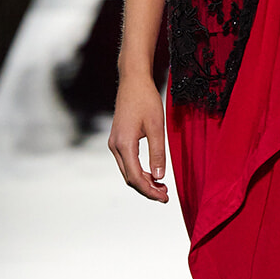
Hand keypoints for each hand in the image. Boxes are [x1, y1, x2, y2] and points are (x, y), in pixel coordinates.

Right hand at [109, 75, 168, 201]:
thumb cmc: (146, 100)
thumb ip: (158, 153)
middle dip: (147, 189)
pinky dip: (139, 171)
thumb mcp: (157, 127)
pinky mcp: (117, 140)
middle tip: (166, 195)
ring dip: (143, 181)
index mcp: (124, 144)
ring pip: (127, 172)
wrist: (133, 81)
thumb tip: (160, 177)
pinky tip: (152, 173)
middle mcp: (115, 146)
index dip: (150, 191)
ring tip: (161, 186)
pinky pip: (126, 162)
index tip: (165, 197)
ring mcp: (114, 143)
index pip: (136, 177)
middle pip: (129, 178)